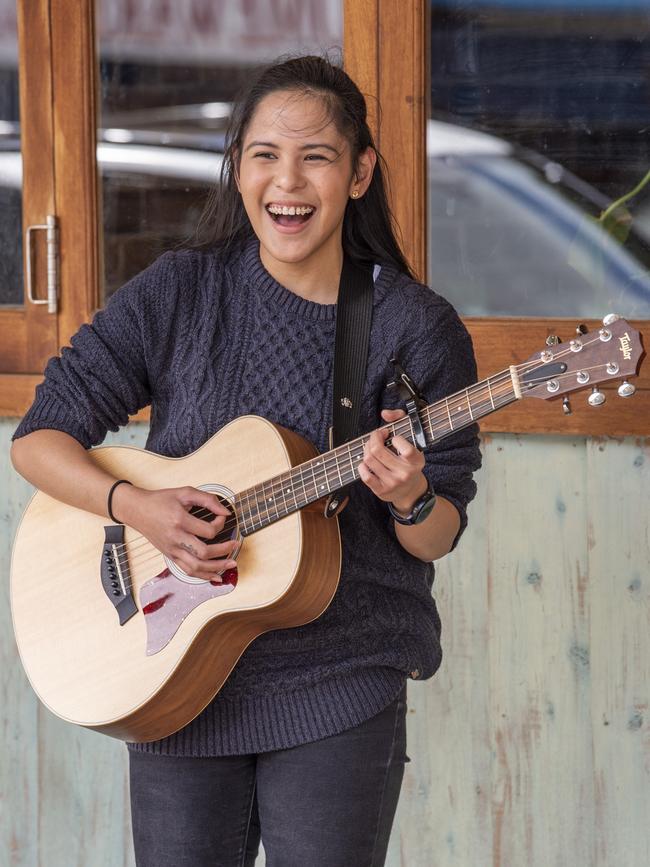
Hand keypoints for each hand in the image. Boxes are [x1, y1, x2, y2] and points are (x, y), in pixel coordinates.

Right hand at [112, 484, 238, 580]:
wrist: (137, 510)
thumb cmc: (160, 500)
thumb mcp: (185, 492)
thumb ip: (208, 499)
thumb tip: (226, 512)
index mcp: (180, 520)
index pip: (208, 530)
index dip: (221, 525)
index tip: (222, 519)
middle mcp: (175, 538)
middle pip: (204, 552)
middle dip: (224, 550)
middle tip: (235, 544)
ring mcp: (172, 549)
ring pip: (197, 566)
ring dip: (216, 567)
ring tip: (230, 565)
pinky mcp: (170, 555)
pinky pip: (187, 570)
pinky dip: (203, 576)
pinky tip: (215, 576)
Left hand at [358, 409, 427, 512]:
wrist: (410, 490)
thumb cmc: (408, 462)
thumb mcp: (412, 440)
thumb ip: (400, 419)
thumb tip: (385, 413)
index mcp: (416, 460)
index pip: (403, 446)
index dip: (395, 438)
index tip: (393, 437)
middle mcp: (405, 473)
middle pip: (378, 450)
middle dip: (373, 438)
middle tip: (376, 437)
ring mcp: (393, 482)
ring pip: (369, 460)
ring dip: (366, 449)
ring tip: (371, 448)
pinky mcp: (381, 490)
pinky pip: (365, 475)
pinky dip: (362, 465)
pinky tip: (367, 462)